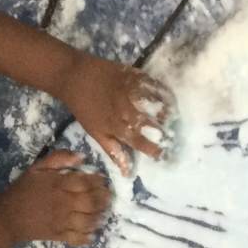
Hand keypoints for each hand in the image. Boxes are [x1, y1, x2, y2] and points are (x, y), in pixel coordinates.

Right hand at [0, 151, 110, 246]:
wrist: (7, 217)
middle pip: (91, 202)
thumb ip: (58, 158)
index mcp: (58, 185)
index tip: (102, 180)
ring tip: (103, 213)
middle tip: (108, 196)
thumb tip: (81, 157)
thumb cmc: (22, 190)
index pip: (85, 182)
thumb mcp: (36, 168)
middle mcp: (63, 203)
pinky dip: (88, 236)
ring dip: (99, 217)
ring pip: (88, 220)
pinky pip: (78, 238)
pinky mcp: (59, 235)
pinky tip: (92, 232)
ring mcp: (62, 221)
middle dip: (104, 199)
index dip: (98, 181)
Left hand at [62, 56, 173, 176]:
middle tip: (173, 136)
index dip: (153, 150)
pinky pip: (151, 83)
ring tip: (174, 115)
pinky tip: (168, 96)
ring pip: (154, 102)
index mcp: (116, 126)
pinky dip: (162, 90)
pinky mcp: (131, 75)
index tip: (164, 155)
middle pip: (150, 123)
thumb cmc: (84, 108)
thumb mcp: (95, 132)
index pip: (139, 142)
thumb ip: (113, 151)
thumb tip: (127, 172)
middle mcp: (125, 110)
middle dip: (164, 131)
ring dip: (167, 110)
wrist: (73, 76)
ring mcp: (129, 91)